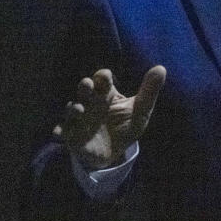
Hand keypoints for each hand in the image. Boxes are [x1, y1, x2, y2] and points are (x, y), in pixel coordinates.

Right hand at [52, 65, 166, 169]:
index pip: (102, 78)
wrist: (115, 152)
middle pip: (84, 89)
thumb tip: (161, 68)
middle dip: (84, 86)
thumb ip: (149, 91)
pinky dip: (60, 131)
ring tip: (79, 110)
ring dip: (73, 108)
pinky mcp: (72, 135)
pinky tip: (59, 133)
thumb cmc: (126, 126)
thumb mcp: (141, 110)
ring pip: (71, 108)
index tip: (105, 79)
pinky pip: (62, 131)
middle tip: (87, 86)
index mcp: (106, 93)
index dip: (102, 77)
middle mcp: (91, 102)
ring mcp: (80, 118)